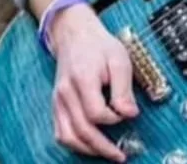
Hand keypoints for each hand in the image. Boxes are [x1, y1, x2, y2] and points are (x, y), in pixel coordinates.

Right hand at [50, 5, 138, 161]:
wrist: (75, 35)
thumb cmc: (100, 47)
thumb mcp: (119, 60)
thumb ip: (123, 89)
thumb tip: (130, 114)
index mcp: (82, 80)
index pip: (96, 112)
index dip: (113, 118)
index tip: (128, 114)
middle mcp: (65, 93)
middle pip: (81, 130)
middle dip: (102, 147)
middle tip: (120, 156)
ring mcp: (58, 101)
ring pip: (67, 136)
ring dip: (87, 149)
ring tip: (107, 154)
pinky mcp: (56, 105)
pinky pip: (60, 131)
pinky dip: (74, 143)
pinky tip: (89, 146)